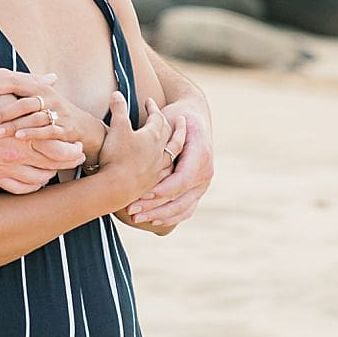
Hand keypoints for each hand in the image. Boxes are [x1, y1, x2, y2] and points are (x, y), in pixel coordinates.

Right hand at [0, 70, 84, 194]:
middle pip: (52, 167)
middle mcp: (14, 154)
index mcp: (22, 132)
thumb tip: (51, 79)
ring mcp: (1, 167)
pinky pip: (17, 189)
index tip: (78, 146)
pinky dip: (31, 187)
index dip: (72, 150)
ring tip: (54, 168)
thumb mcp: (4, 81)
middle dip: (67, 162)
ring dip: (49, 175)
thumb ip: (31, 82)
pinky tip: (34, 179)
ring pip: (36, 182)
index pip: (59, 149)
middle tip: (74, 157)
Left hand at [0, 77, 105, 167]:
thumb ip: (14, 87)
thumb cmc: (49, 109)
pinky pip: (46, 131)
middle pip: (21, 101)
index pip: (12, 81)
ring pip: (32, 117)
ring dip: (14, 125)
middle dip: (0, 111)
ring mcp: (56, 112)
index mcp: (36, 85)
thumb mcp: (33, 95)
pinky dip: (32, 134)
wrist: (81, 125)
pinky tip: (19, 138)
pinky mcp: (64, 129)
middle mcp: (47, 96)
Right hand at [100, 94, 186, 209]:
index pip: (157, 118)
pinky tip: (166, 169)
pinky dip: (168, 167)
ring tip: (175, 142)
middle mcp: (159, 152)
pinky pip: (166, 171)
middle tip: (169, 117)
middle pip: (170, 134)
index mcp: (152, 136)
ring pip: (172, 154)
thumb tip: (117, 93)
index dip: (153, 108)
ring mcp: (158, 168)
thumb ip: (118, 109)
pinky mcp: (152, 183)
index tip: (149, 101)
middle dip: (168, 123)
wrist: (116, 187)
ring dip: (174, 145)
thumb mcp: (117, 127)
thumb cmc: (117, 155)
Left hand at [124, 98, 213, 227]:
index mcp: (200, 155)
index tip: (141, 194)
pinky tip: (152, 220)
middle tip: (132, 211)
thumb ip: (160, 142)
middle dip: (154, 207)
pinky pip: (186, 210)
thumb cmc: (176, 118)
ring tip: (137, 218)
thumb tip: (144, 156)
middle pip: (180, 198)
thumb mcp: (168, 122)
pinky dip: (170, 217)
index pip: (181, 180)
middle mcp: (205, 173)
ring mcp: (203, 184)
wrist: (193, 116)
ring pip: (183, 208)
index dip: (161, 190)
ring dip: (159, 216)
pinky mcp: (198, 191)